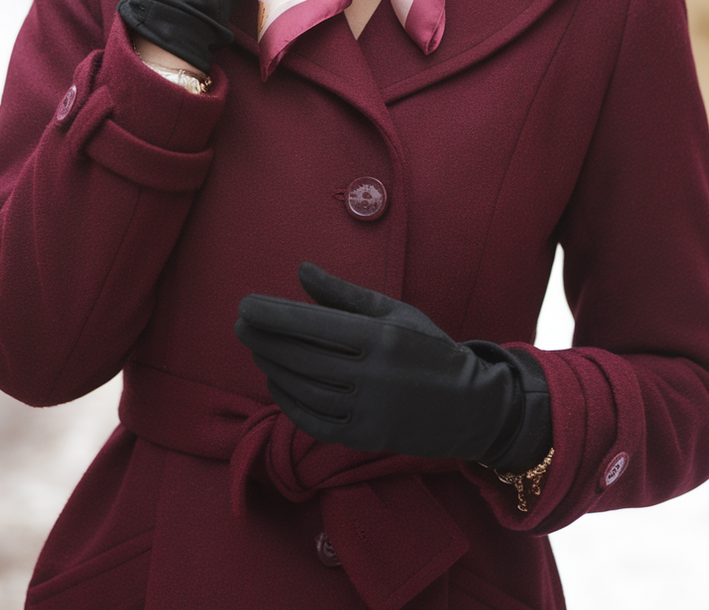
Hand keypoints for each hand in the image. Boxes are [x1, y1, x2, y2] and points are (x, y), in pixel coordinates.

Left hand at [236, 263, 549, 465]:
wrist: (468, 405)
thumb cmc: (427, 348)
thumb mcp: (394, 311)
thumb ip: (344, 294)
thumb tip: (301, 270)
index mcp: (379, 337)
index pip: (314, 324)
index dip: (275, 315)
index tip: (245, 305)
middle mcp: (371, 375)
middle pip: (303, 357)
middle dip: (265, 339)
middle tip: (240, 325)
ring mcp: (366, 410)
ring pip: (304, 389)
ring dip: (273, 368)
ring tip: (256, 349)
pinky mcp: (363, 438)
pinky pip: (314, 421)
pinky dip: (289, 402)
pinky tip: (275, 382)